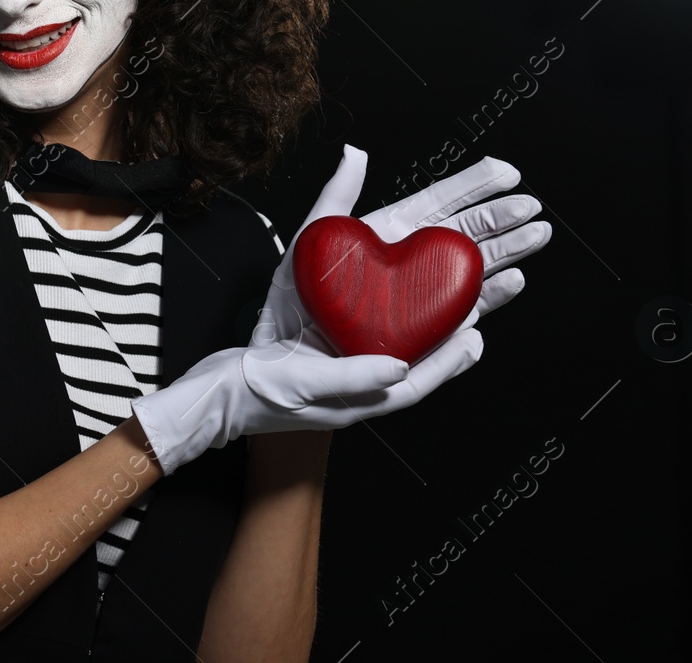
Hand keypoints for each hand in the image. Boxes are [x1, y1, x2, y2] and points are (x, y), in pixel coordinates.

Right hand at [130, 326, 482, 475]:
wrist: (214, 397)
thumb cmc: (257, 398)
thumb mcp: (309, 385)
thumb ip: (355, 377)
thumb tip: (400, 367)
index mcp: (361, 399)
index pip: (420, 382)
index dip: (451, 360)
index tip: (476, 333)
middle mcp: (358, 386)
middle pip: (414, 358)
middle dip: (444, 333)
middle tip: (474, 302)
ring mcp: (341, 371)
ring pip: (394, 344)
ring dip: (419, 320)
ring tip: (441, 293)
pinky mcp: (323, 355)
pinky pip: (364, 333)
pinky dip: (380, 314)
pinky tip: (382, 296)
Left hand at [256, 147, 551, 351]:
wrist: (268, 371)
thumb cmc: (287, 309)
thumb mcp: (306, 245)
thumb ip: (335, 197)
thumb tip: (355, 153)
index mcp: (386, 246)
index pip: (438, 209)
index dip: (473, 188)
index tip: (507, 172)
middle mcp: (406, 280)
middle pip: (463, 248)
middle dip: (500, 229)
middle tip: (533, 214)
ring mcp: (411, 319)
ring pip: (465, 295)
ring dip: (497, 276)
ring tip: (524, 257)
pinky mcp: (405, 361)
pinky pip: (439, 353)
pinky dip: (459, 344)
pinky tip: (478, 326)